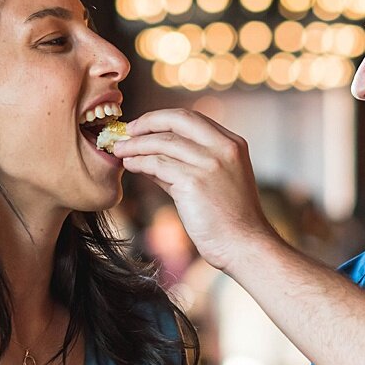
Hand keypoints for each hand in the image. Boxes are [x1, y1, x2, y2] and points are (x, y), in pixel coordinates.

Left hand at [114, 109, 277, 271]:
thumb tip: (150, 157)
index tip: (143, 126)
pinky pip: (157, 164)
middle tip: (126, 131)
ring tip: (120, 150)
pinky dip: (139, 162)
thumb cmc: (229, 220)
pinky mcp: (194, 182)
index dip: (163, 118)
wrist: (244, 246)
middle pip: (178, 120)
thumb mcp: (215, 182)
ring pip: (163, 142)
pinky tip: (130, 165)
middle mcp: (224, 148)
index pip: (192, 118)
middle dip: (148, 122)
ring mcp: (209, 163)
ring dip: (136, 144)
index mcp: (232, 144)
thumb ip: (186, 165)